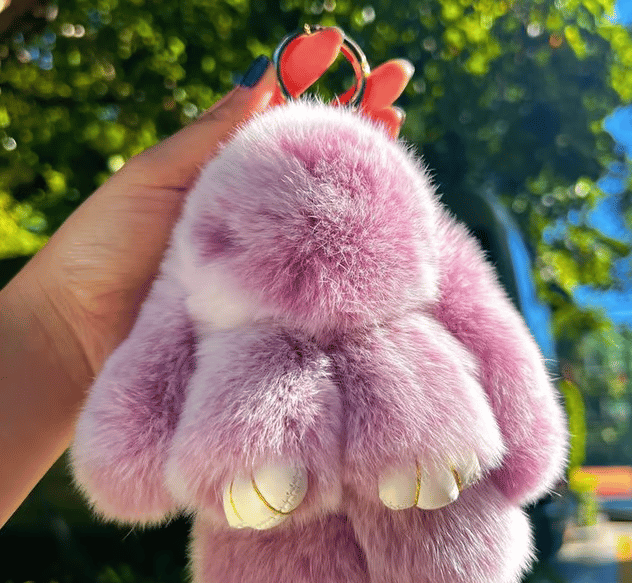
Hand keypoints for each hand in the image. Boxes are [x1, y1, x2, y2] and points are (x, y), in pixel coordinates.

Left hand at [28, 28, 412, 380]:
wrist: (83, 330)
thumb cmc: (105, 246)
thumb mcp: (156, 176)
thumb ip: (214, 135)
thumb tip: (264, 74)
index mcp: (225, 174)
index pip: (283, 120)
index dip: (316, 85)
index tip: (349, 55)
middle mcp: (256, 213)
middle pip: (317, 161)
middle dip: (359, 121)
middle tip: (398, 86)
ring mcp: (270, 257)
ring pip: (329, 212)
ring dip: (368, 173)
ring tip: (398, 131)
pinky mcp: (274, 299)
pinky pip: (320, 267)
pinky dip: (353, 241)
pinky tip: (383, 216)